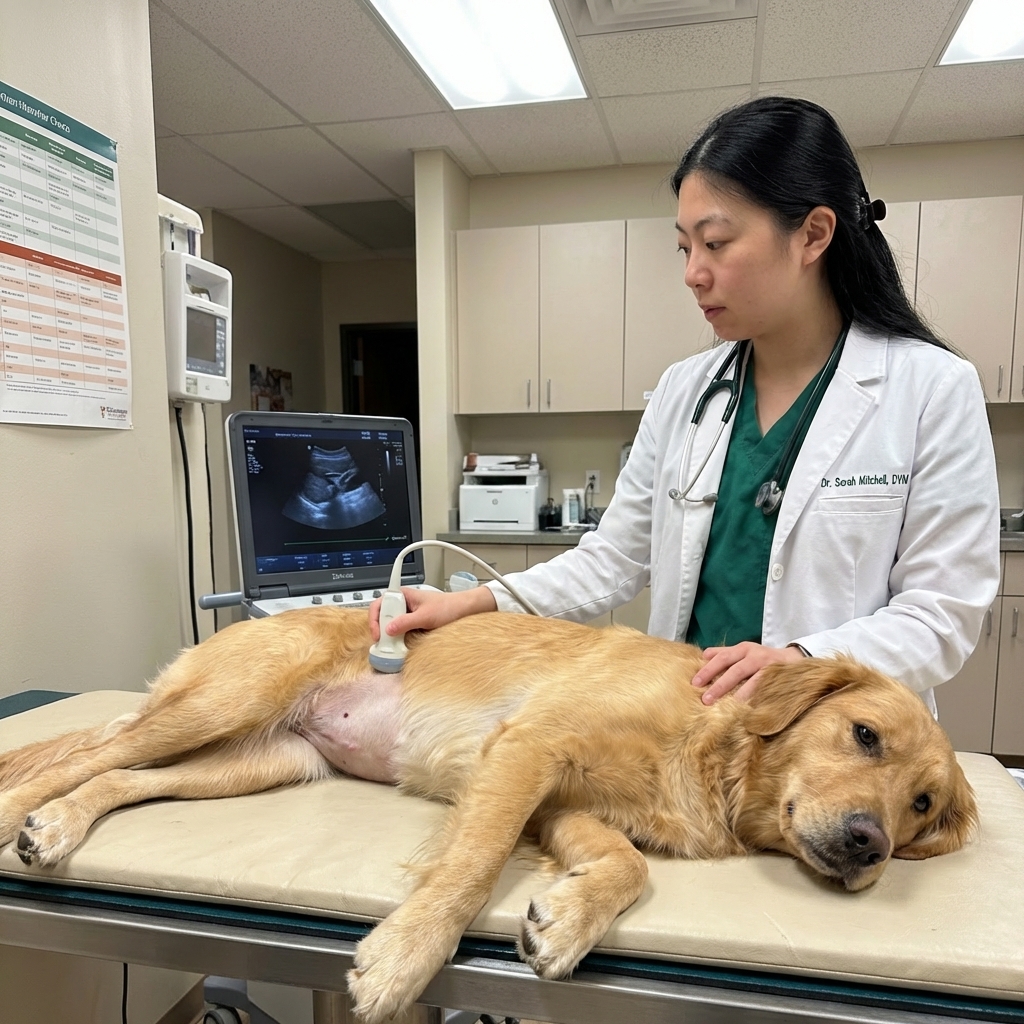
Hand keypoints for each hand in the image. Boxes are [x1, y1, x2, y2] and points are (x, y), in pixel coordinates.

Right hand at [368, 586, 496, 641]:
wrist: (463, 610)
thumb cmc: (448, 607)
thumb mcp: (425, 617)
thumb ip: (406, 622)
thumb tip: (388, 629)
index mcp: (403, 595)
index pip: (379, 604)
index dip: (374, 619)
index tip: (378, 633)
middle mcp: (403, 602)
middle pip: (382, 615)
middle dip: (381, 628)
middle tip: (383, 641)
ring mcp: (407, 612)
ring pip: (390, 623)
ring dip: (389, 634)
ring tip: (390, 644)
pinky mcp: (412, 621)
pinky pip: (400, 629)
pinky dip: (398, 636)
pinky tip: (399, 643)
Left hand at [691, 642, 804, 704]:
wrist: (795, 659)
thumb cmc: (763, 659)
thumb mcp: (744, 653)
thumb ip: (725, 654)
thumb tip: (703, 656)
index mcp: (743, 649)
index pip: (722, 658)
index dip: (708, 670)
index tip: (695, 683)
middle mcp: (756, 655)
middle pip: (734, 669)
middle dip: (720, 685)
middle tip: (706, 699)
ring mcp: (770, 666)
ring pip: (752, 680)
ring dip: (739, 694)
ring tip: (727, 707)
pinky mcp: (781, 677)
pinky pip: (768, 689)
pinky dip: (759, 698)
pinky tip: (750, 709)